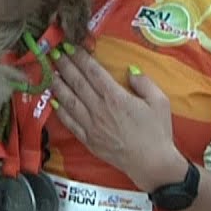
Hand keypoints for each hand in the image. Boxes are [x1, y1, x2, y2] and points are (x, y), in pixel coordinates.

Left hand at [51, 46, 186, 189]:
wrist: (151, 163)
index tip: (71, 47)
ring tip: (50, 72)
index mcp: (115, 96)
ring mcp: (90, 125)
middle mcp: (99, 108)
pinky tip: (53, 101)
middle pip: (77, 82)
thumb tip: (130, 70)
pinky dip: (59, 110)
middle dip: (65, 65)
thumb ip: (144, 83)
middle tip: (54, 53)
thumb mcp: (160, 101)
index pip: (93, 72)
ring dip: (58, 84)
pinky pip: (69, 122)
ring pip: (68, 100)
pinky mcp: (87, 139)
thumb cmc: (157, 132)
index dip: (80, 57)